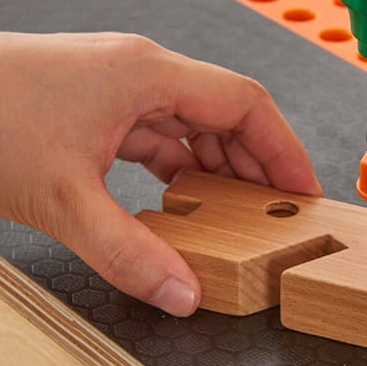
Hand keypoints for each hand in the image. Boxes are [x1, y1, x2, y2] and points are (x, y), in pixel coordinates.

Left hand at [0, 32, 320, 315]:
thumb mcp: (63, 199)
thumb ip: (129, 252)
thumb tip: (183, 293)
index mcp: (148, 74)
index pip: (246, 104)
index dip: (284, 150)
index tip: (303, 192)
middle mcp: (142, 71)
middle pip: (226, 113)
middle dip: (257, 164)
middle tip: (276, 214)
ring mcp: (118, 85)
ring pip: (192, 123)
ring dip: (218, 166)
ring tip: (237, 212)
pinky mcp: (96, 104)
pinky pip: (158, 133)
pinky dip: (179, 166)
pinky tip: (182, 198)